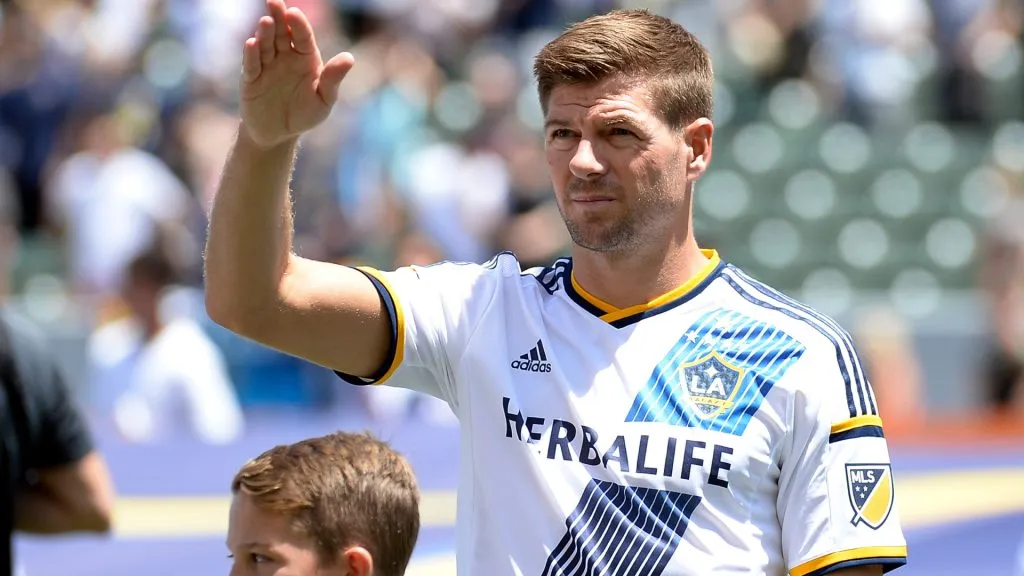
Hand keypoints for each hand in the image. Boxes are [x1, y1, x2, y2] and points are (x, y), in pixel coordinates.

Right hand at [240, 0, 354, 148]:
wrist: (279, 134)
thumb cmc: (305, 114)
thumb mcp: (323, 100)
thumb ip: (333, 79)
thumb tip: (349, 58)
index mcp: (305, 58)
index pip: (303, 37)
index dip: (299, 25)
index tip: (295, 13)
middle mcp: (285, 57)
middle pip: (282, 34)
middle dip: (279, 18)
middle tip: (275, 2)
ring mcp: (266, 66)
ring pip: (265, 45)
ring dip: (265, 33)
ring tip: (266, 21)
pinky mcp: (251, 79)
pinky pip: (251, 64)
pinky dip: (251, 54)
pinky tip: (252, 43)